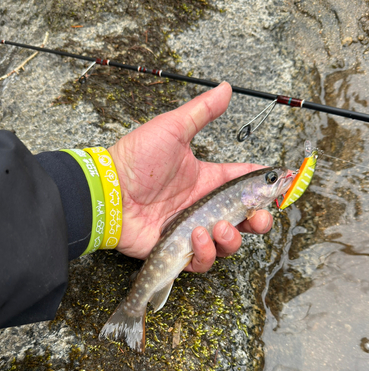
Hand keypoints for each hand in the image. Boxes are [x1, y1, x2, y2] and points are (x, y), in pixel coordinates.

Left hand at [108, 82, 272, 271]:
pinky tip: (196, 235)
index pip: (244, 183)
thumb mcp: (172, 129)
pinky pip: (204, 261)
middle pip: (244, 220)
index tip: (283, 183)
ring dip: (230, 238)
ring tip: (215, 226)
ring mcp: (192, 230)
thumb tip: (226, 88)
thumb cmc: (135, 159)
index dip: (265, 185)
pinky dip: (206, 252)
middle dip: (259, 221)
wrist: (107, 191)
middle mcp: (203, 206)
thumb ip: (202, 112)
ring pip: (227, 243)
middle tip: (258, 219)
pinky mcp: (179, 250)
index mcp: (207, 179)